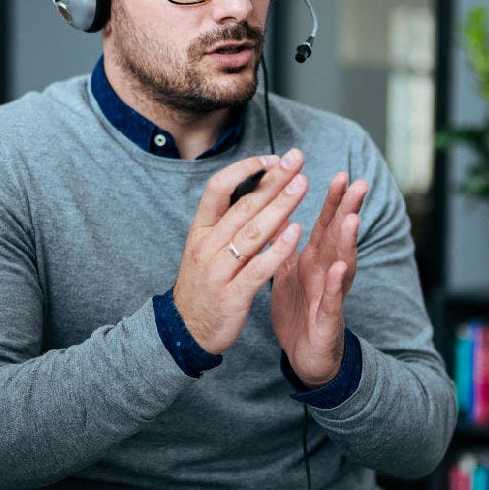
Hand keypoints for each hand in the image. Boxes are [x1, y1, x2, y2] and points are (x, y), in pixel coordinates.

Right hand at [173, 149, 309, 353]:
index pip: (218, 188)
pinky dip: (278, 249)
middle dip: (273, 181)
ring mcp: (219, 271)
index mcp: (200, 230)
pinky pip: (258, 268)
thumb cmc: (203, 285)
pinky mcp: (233, 295)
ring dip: (280, 207)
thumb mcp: (204, 247)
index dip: (245, 169)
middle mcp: (207, 246)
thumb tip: (251, 187)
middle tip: (296, 160)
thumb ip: (225, 220)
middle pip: (243, 206)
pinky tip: (296, 232)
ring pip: (252, 232)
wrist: (185, 331)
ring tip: (303, 186)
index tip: (271, 158)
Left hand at [271, 171, 368, 386]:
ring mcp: (330, 295)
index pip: (325, 226)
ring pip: (341, 265)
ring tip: (351, 220)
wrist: (304, 357)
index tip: (342, 174)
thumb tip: (280, 214)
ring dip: (346, 243)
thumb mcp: (289, 274)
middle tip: (359, 183)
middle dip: (348, 211)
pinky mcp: (327, 320)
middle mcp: (327, 273)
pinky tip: (340, 270)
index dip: (333, 201)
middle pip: (338, 238)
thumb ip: (287, 246)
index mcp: (314, 261)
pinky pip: (332, 300)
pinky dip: (335, 285)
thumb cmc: (300, 313)